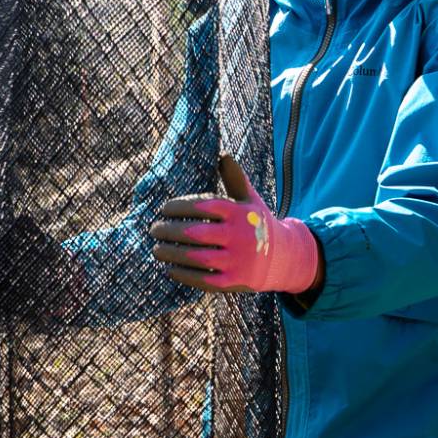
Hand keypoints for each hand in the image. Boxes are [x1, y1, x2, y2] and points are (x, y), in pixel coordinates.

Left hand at [148, 155, 321, 294]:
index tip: (164, 209)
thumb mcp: (250, 201)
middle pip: (196, 233)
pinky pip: (203, 279)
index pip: (203, 206)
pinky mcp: (234, 282)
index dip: (179, 207)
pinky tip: (169, 269)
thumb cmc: (256, 224)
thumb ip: (235, 179)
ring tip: (157, 249)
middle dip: (169, 231)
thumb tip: (223, 155)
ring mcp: (237, 261)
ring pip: (196, 257)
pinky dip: (183, 275)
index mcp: (240, 213)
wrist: (283, 258)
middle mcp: (239, 236)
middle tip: (154, 229)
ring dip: (172, 254)